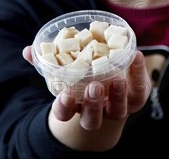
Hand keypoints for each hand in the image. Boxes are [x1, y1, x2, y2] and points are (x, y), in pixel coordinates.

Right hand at [22, 47, 150, 129]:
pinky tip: (136, 56)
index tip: (64, 95)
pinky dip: (138, 73)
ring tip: (118, 79)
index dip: (64, 107)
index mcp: (76, 106)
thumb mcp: (66, 71)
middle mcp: (97, 111)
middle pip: (93, 118)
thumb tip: (29, 50)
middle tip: (94, 87)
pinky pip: (139, 90)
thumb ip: (48, 61)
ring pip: (118, 110)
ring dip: (118, 95)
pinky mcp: (136, 97)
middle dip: (93, 103)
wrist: (117, 93)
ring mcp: (118, 107)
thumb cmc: (85, 79)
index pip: (65, 113)